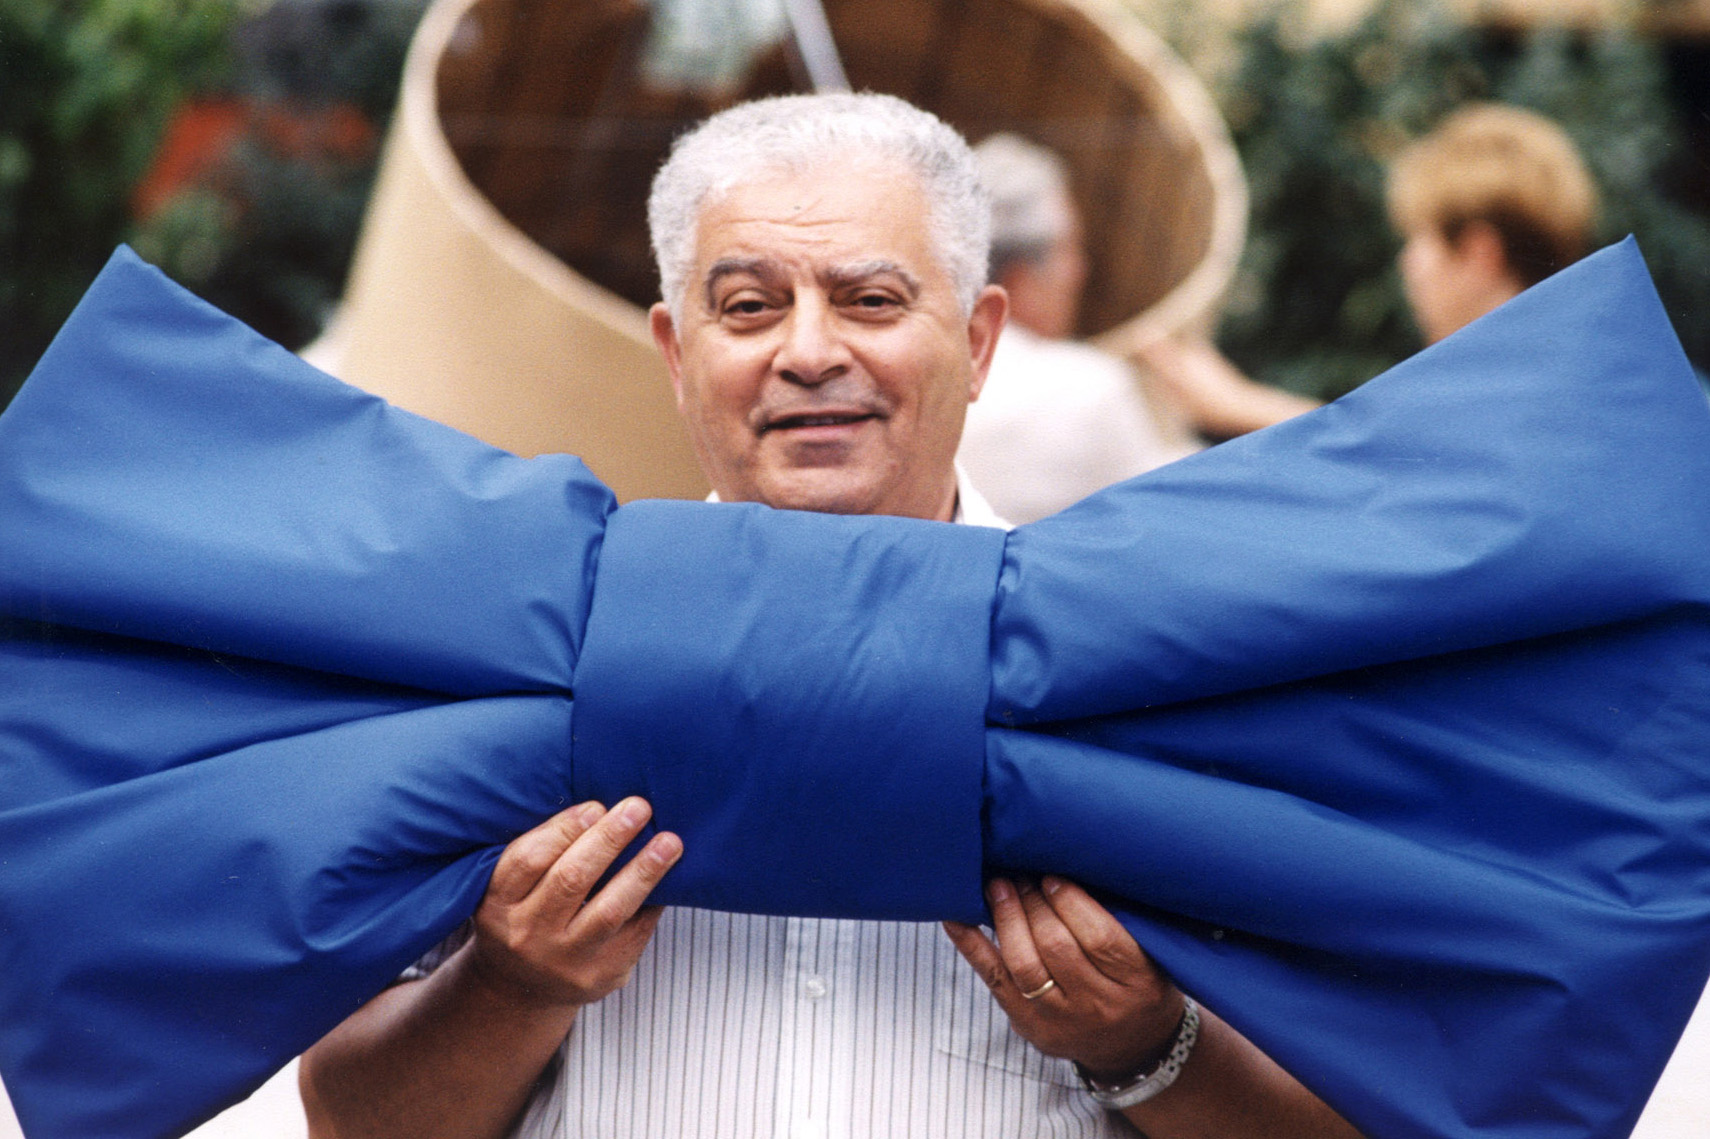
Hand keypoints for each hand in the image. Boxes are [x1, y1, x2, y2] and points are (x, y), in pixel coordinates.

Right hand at [466, 796, 681, 1010]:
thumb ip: (544, 852)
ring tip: (669, 843)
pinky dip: (653, 901)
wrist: (521, 990)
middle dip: (609, 839)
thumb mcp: (511, 889)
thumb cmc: (524, 917)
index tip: (596, 806)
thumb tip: (600, 808)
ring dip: (643, 871)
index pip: (528, 860)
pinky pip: (633, 933)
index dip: (563, 830)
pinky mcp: (598, 976)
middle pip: (571, 879)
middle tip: (639, 808)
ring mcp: (563, 961)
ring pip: (609, 911)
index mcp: (497, 904)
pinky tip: (670, 877)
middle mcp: (526, 935)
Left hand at [944, 876, 1182, 1079]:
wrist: (1132, 1048)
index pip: (1100, 938)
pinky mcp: (1028, 1023)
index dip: (1071, 902)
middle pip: (1057, 948)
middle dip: (1033, 903)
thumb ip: (1118, 918)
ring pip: (1023, 965)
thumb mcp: (1150, 953)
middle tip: (1021, 872)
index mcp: (1138, 982)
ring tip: (999, 886)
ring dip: (1006, 918)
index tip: (1053, 875)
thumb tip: (1064, 866)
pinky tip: (956, 917)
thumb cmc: (1139, 984)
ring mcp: (1060, 1020)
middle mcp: (1099, 1005)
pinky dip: (971, 945)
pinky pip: (994, 979)